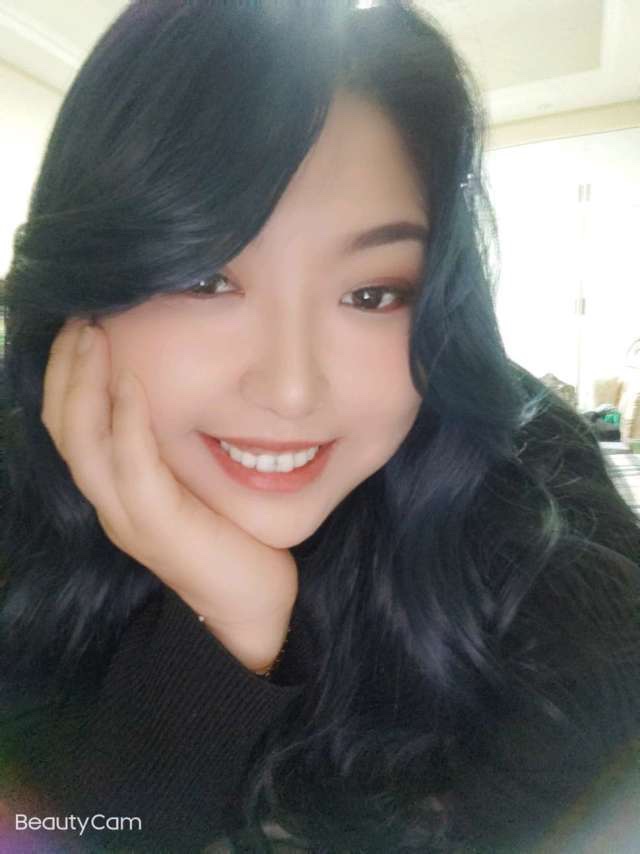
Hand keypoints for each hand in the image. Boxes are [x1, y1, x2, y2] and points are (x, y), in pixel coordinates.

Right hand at [40, 318, 297, 672]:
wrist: (251, 604)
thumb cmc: (227, 537)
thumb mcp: (191, 483)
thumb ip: (172, 447)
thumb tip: (174, 391)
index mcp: (114, 490)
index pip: (69, 425)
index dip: (65, 375)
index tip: (80, 327)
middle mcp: (109, 502)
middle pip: (63, 427)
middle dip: (65, 369)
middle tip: (80, 318)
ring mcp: (127, 516)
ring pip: (83, 442)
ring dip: (85, 384)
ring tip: (94, 335)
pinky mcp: (157, 526)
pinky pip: (131, 466)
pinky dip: (128, 421)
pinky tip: (133, 382)